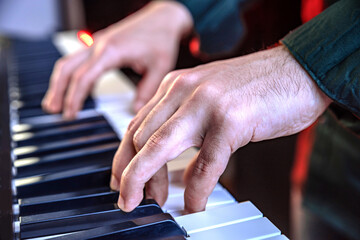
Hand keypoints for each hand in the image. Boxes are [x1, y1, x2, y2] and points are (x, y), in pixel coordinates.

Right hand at [42, 1, 192, 117]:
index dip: (74, 98)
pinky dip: (70, 74)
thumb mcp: (160, 68)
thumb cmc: (162, 38)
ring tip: (54, 102)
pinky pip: (78, 59)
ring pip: (69, 62)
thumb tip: (135, 111)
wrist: (163, 17)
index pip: (84, 78)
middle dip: (58, 90)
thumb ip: (147, 91)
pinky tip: (72, 88)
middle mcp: (99, 45)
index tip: (70, 114)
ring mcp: (97, 42)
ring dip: (58, 82)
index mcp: (112, 51)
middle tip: (53, 110)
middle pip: (67, 68)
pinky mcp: (100, 43)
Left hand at [110, 45, 331, 212]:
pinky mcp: (230, 121)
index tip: (123, 180)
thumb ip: (186, 128)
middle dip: (131, 175)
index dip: (125, 158)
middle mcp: (184, 91)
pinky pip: (204, 165)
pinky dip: (196, 191)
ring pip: (159, 149)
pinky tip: (196, 203)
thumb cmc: (255, 87)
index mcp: (176, 85)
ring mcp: (206, 104)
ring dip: (147, 182)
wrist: (296, 70)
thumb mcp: (208, 99)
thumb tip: (176, 171)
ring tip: (151, 204)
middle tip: (131, 198)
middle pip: (140, 138)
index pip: (136, 125)